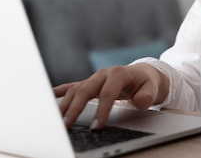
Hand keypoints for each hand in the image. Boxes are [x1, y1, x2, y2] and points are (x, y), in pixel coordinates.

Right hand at [53, 63, 169, 128]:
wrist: (143, 74)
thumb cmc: (147, 82)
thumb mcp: (153, 88)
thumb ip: (148, 95)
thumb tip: (141, 101)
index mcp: (118, 73)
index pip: (107, 92)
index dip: (101, 109)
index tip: (97, 126)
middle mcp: (103, 74)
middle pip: (85, 90)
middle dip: (75, 108)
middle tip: (68, 124)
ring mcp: (94, 78)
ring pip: (76, 90)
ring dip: (65, 104)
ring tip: (57, 120)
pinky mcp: (89, 84)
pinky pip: (72, 87)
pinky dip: (59, 92)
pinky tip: (48, 96)